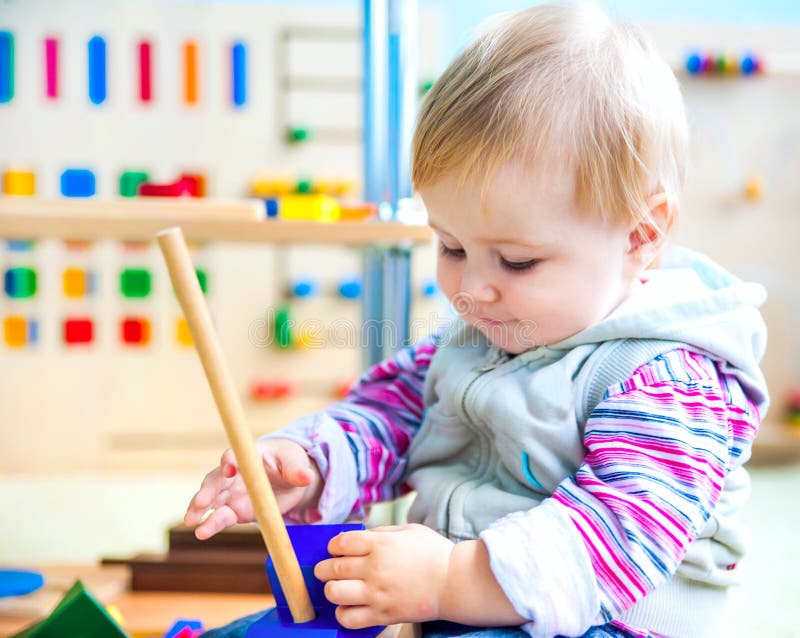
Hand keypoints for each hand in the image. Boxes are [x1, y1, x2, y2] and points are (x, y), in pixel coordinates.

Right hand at [184, 438, 322, 539]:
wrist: (290, 479)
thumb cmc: (290, 462)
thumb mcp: (296, 463)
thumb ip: (298, 470)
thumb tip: (307, 477)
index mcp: (249, 455)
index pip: (235, 455)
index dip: (230, 461)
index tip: (229, 468)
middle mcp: (235, 473)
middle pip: (216, 479)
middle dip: (208, 489)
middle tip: (201, 502)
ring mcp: (232, 492)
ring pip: (212, 500)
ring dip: (200, 509)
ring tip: (191, 521)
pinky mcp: (235, 510)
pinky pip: (221, 517)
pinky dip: (211, 524)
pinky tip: (201, 532)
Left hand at [314, 524, 454, 628]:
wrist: (454, 582)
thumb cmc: (433, 553)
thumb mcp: (408, 530)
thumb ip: (380, 532)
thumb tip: (358, 537)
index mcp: (381, 544)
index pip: (340, 542)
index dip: (333, 545)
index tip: (336, 548)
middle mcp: (375, 569)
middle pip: (332, 568)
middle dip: (324, 568)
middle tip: (328, 569)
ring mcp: (377, 594)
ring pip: (334, 593)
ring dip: (331, 589)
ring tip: (338, 587)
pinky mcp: (382, 615)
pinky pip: (348, 618)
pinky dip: (342, 613)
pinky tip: (349, 606)